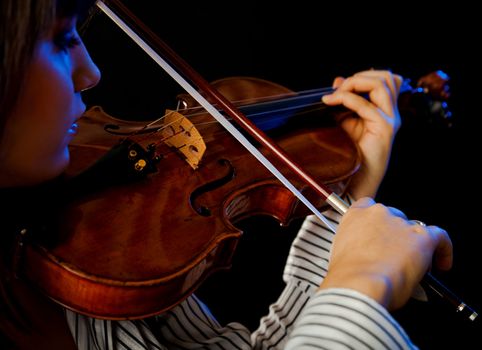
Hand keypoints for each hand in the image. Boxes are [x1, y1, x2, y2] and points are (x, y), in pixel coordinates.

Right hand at [319, 197, 452, 309]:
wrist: (360, 284)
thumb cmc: (347, 275)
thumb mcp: (339, 255)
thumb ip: (353, 248)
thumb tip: (362, 259)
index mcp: (356, 215)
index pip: (368, 206)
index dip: (377, 222)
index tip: (378, 234)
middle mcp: (379, 214)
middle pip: (394, 218)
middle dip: (396, 236)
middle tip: (394, 256)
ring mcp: (402, 225)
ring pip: (415, 229)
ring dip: (415, 245)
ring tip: (415, 266)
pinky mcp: (423, 238)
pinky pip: (440, 237)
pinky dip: (444, 250)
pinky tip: (442, 263)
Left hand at [322, 70, 402, 198]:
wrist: (356, 179)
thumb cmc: (351, 153)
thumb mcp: (345, 121)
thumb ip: (344, 101)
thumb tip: (338, 81)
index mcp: (385, 110)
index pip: (384, 80)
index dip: (361, 76)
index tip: (337, 87)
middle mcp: (391, 113)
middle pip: (387, 77)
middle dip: (359, 77)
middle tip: (338, 88)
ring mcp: (390, 120)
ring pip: (383, 84)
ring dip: (356, 83)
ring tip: (336, 94)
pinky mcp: (384, 128)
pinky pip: (366, 105)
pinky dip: (346, 99)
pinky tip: (332, 102)